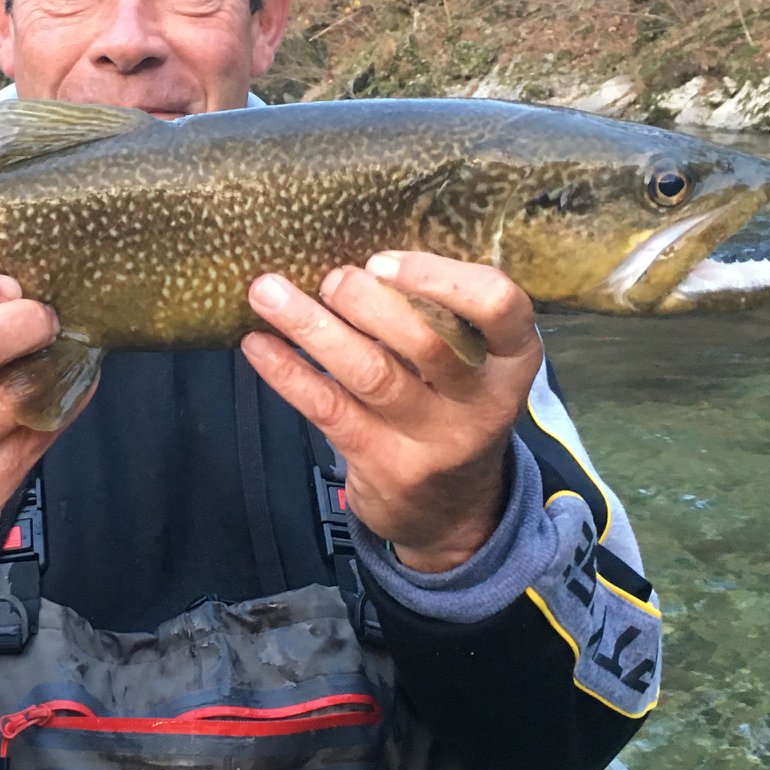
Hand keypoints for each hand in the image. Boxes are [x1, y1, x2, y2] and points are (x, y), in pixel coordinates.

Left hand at [241, 252, 542, 571]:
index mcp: (511, 357)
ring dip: (313, 327)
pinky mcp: (384, 464)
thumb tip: (356, 258)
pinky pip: (330, 410)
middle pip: (428, 341)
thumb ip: (436, 314)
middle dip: (368, 301)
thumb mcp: (473, 362)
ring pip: (371, 374)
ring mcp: (433, 439)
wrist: (453, 512)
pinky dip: (288, 373)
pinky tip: (257, 344)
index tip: (384, 260)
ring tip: (267, 292)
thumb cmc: (451, 405)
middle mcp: (480, 400)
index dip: (441, 276)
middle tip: (331, 279)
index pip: (499, 304)